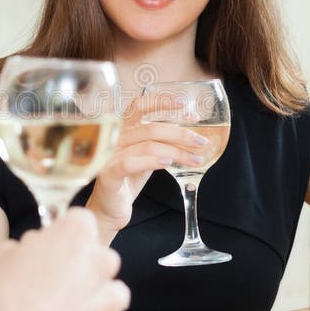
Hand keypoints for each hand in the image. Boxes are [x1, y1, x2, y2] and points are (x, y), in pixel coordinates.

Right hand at [0, 208, 129, 310]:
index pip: (80, 220)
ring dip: (91, 291)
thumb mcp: (0, 256)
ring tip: (60, 305)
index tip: (50, 245)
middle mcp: (98, 260)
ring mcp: (105, 296)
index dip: (62, 233)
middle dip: (78, 262)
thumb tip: (34, 251)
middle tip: (48, 278)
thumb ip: (26, 246)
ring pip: (107, 285)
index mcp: (75, 233)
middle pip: (96, 253)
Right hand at [87, 93, 210, 240]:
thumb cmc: (128, 179)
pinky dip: (151, 161)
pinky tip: (168, 163)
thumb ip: (160, 140)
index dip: (160, 102)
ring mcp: (109, 156)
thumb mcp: (147, 154)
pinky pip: (130, 163)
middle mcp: (114, 138)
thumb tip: (189, 126)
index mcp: (122, 129)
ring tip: (195, 159)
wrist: (109, 208)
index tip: (183, 104)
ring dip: (176, 152)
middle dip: (180, 134)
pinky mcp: (108, 174)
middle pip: (150, 128)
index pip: (139, 106)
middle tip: (201, 142)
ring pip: (147, 146)